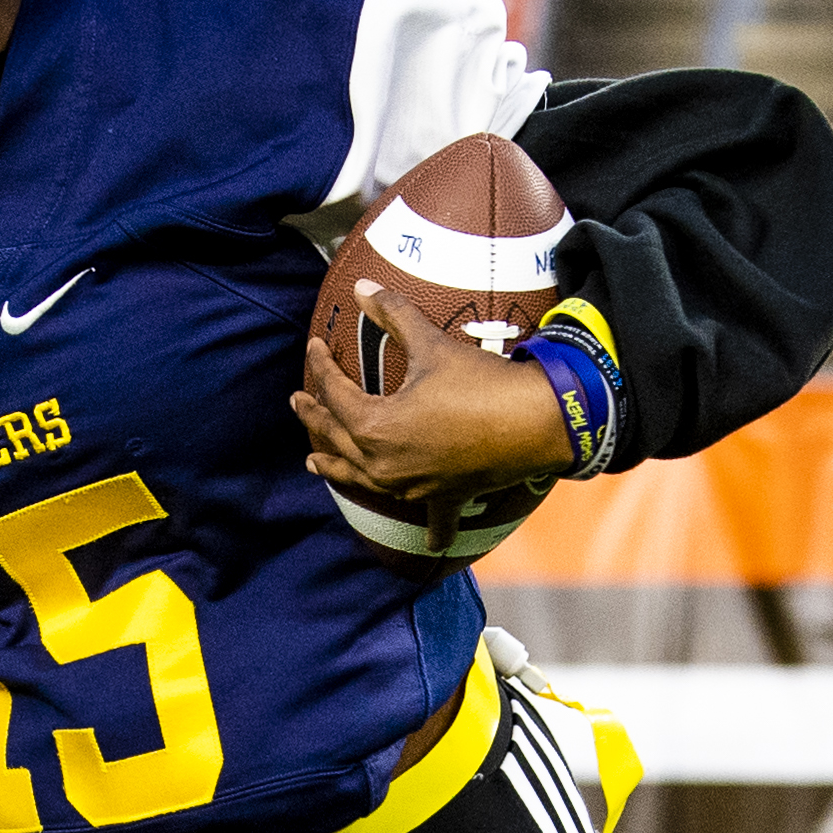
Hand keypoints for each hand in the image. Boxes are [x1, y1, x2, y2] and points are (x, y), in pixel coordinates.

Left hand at [295, 284, 573, 548]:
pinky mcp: (445, 498)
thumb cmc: (480, 383)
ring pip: (362, 479)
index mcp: (374, 427)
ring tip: (314, 462)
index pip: (334, 393)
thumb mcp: (432, 344)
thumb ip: (394, 315)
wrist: (535, 421)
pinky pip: (434, 521)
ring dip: (337, 468)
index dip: (320, 367)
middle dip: (314, 417)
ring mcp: (412, 487)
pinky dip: (431, 532)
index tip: (313, 348)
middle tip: (297, 402)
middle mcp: (385, 465)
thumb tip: (362, 286)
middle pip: (337, 438)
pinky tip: (429, 546)